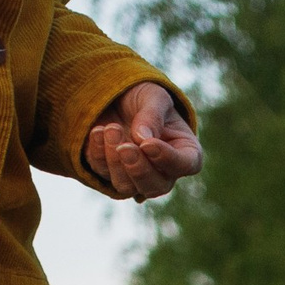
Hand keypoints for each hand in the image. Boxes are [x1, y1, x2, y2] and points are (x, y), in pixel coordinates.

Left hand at [85, 82, 201, 201]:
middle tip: (125, 148)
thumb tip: (142, 139)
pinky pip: (102, 174)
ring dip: (116, 162)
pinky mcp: (110, 175)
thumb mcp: (153, 96)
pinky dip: (98, 153)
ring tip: (110, 129)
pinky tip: (97, 131)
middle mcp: (163, 171)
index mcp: (184, 150)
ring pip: (127, 187)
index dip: (168, 159)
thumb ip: (152, 115)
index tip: (148, 144)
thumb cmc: (143, 98)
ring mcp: (135, 177)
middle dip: (138, 169)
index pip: (186, 165)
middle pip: (156, 186)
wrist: (116, 97)